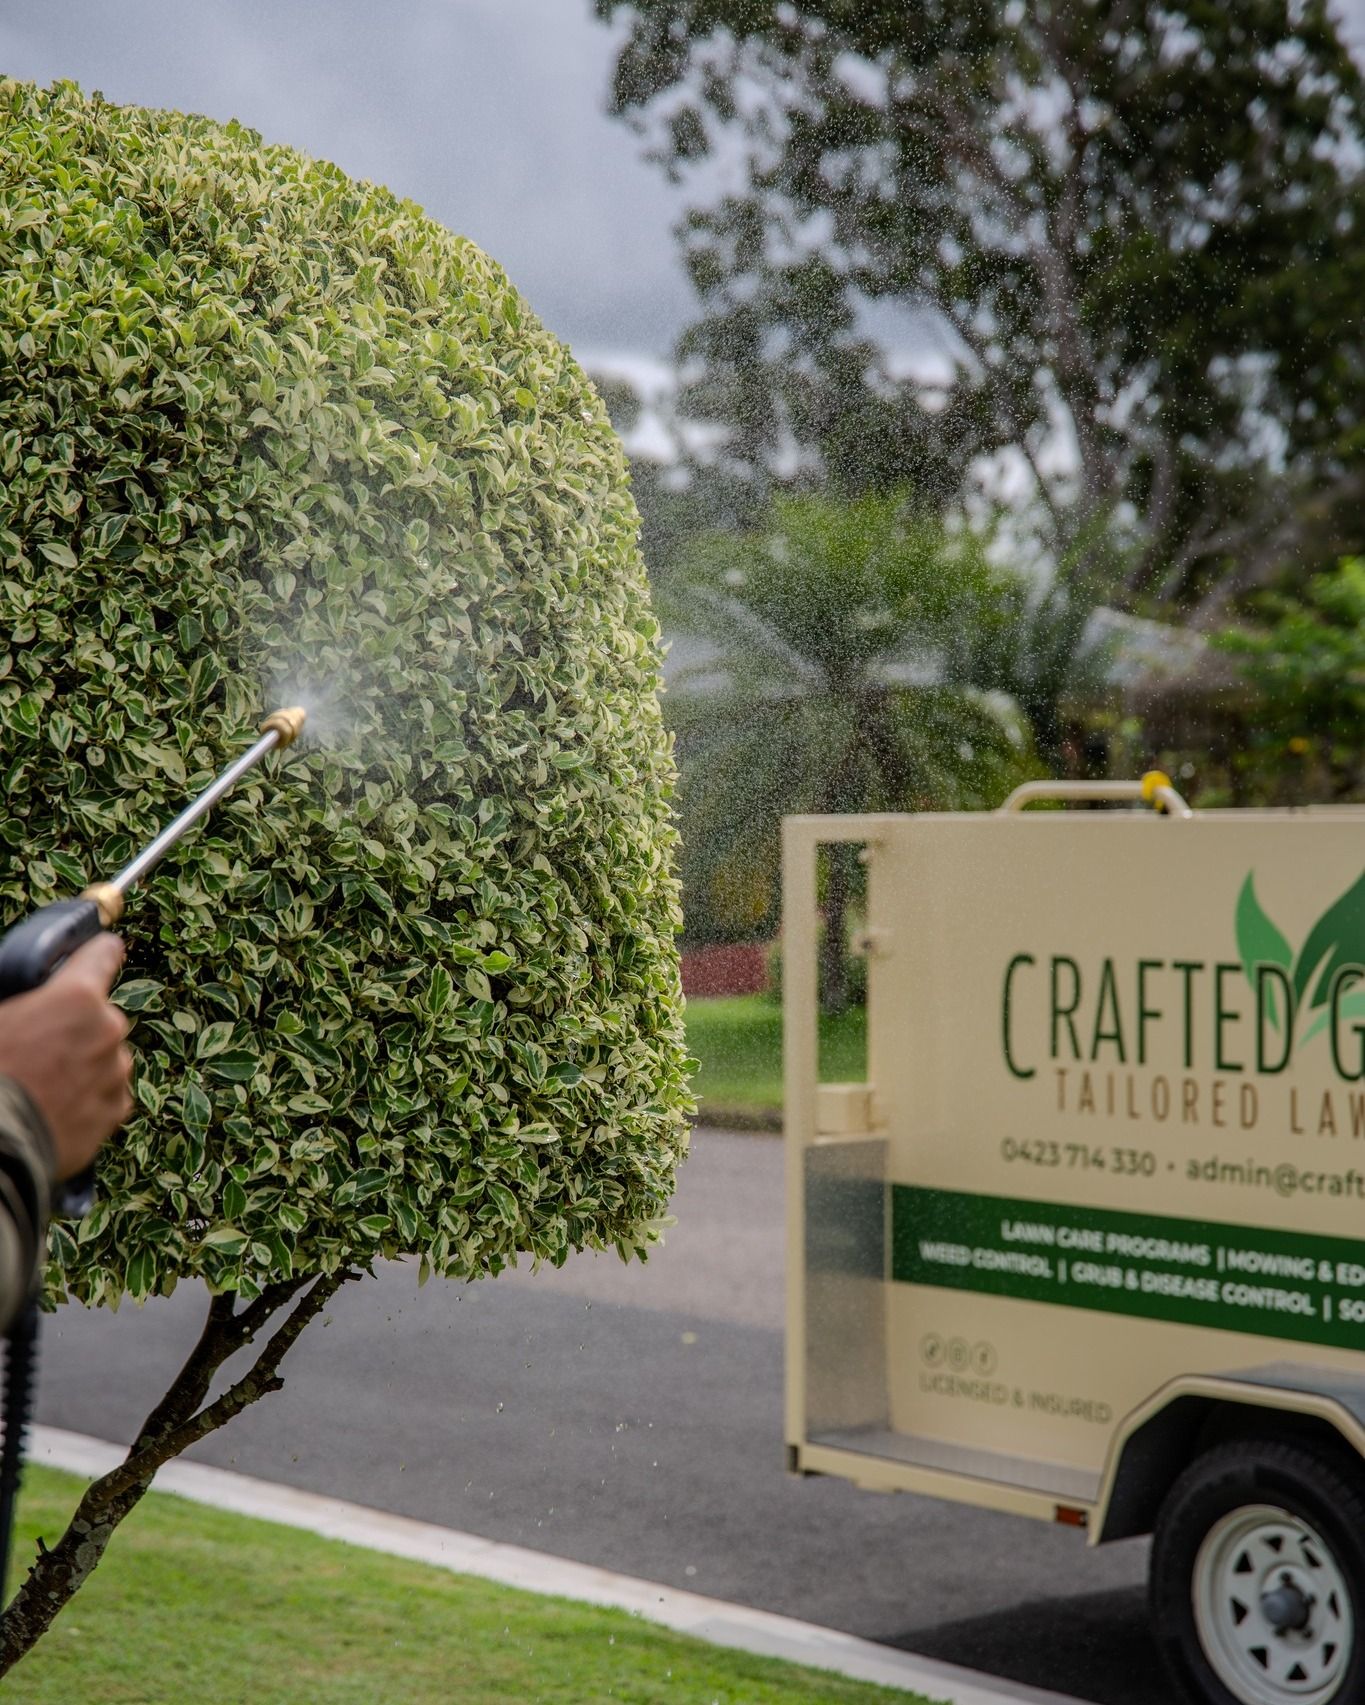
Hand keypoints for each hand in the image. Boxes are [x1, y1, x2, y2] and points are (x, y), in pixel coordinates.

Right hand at [0, 934, 132, 1179]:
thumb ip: (20, 1004)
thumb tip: (24, 1008)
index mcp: (76, 997)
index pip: (103, 955)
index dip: (99, 953)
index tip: (103, 951)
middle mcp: (108, 1029)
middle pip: (100, 1016)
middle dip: (77, 1027)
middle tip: (39, 1048)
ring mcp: (115, 1072)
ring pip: (106, 1057)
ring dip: (85, 1064)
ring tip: (43, 1084)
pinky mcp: (116, 1111)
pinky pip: (107, 1095)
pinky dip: (88, 1099)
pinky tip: (55, 1107)